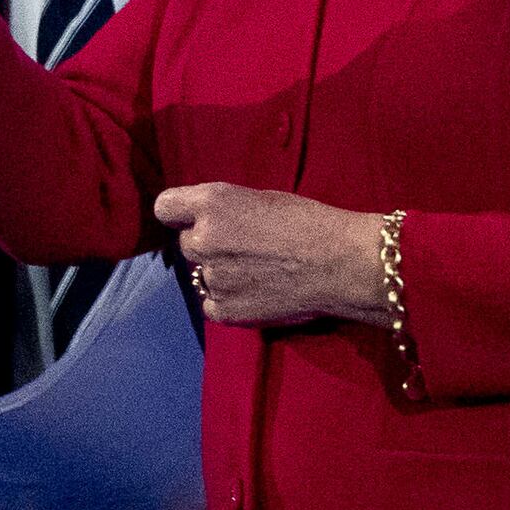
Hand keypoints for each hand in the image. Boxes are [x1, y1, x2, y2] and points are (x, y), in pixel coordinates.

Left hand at [153, 183, 386, 326]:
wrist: (345, 263)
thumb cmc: (311, 223)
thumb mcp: (259, 199)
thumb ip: (222, 210)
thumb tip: (200, 221)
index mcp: (211, 204)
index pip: (165, 208)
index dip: (180, 215)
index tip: (193, 220)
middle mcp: (203, 239)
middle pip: (187, 244)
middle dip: (209, 246)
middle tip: (245, 249)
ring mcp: (213, 277)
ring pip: (203, 274)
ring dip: (222, 273)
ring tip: (260, 272)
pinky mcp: (226, 310)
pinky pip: (212, 304)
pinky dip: (228, 301)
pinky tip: (257, 293)